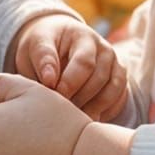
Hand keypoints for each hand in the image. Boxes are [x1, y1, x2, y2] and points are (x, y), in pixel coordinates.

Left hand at [12, 13, 128, 120]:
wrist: (58, 44)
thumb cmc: (44, 48)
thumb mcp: (36, 46)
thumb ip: (42, 60)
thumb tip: (50, 80)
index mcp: (81, 36)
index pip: (83, 62)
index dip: (68, 82)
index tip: (52, 93)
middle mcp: (102, 48)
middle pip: (98, 78)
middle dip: (78, 98)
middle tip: (58, 110)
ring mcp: (114, 63)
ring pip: (111, 90)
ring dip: (91, 107)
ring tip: (70, 118)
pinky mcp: (118, 79)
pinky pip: (118, 99)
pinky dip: (103, 111)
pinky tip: (84, 117)